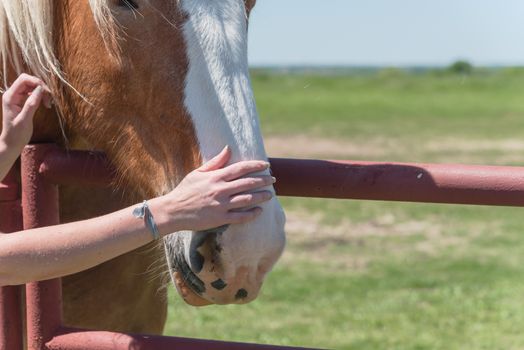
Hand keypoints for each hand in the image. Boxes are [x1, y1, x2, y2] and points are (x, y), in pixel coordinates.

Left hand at [1, 74, 52, 151]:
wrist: (12, 143)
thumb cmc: (17, 134)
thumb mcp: (25, 120)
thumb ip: (32, 104)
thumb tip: (41, 90)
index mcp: (10, 97)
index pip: (23, 79)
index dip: (37, 82)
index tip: (47, 93)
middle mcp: (12, 94)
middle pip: (28, 80)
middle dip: (40, 86)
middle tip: (48, 99)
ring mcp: (16, 97)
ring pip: (31, 86)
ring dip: (41, 92)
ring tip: (48, 104)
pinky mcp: (21, 101)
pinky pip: (32, 92)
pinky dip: (40, 96)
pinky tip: (45, 104)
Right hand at [157, 146, 274, 232]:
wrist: (173, 211)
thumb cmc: (185, 190)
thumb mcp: (198, 173)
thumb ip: (215, 162)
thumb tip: (228, 148)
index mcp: (216, 177)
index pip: (240, 168)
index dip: (255, 165)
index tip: (266, 165)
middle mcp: (220, 190)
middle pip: (248, 183)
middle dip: (263, 180)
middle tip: (273, 179)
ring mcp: (221, 205)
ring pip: (247, 199)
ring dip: (261, 196)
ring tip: (270, 194)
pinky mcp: (220, 218)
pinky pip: (240, 216)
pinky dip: (252, 214)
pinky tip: (259, 211)